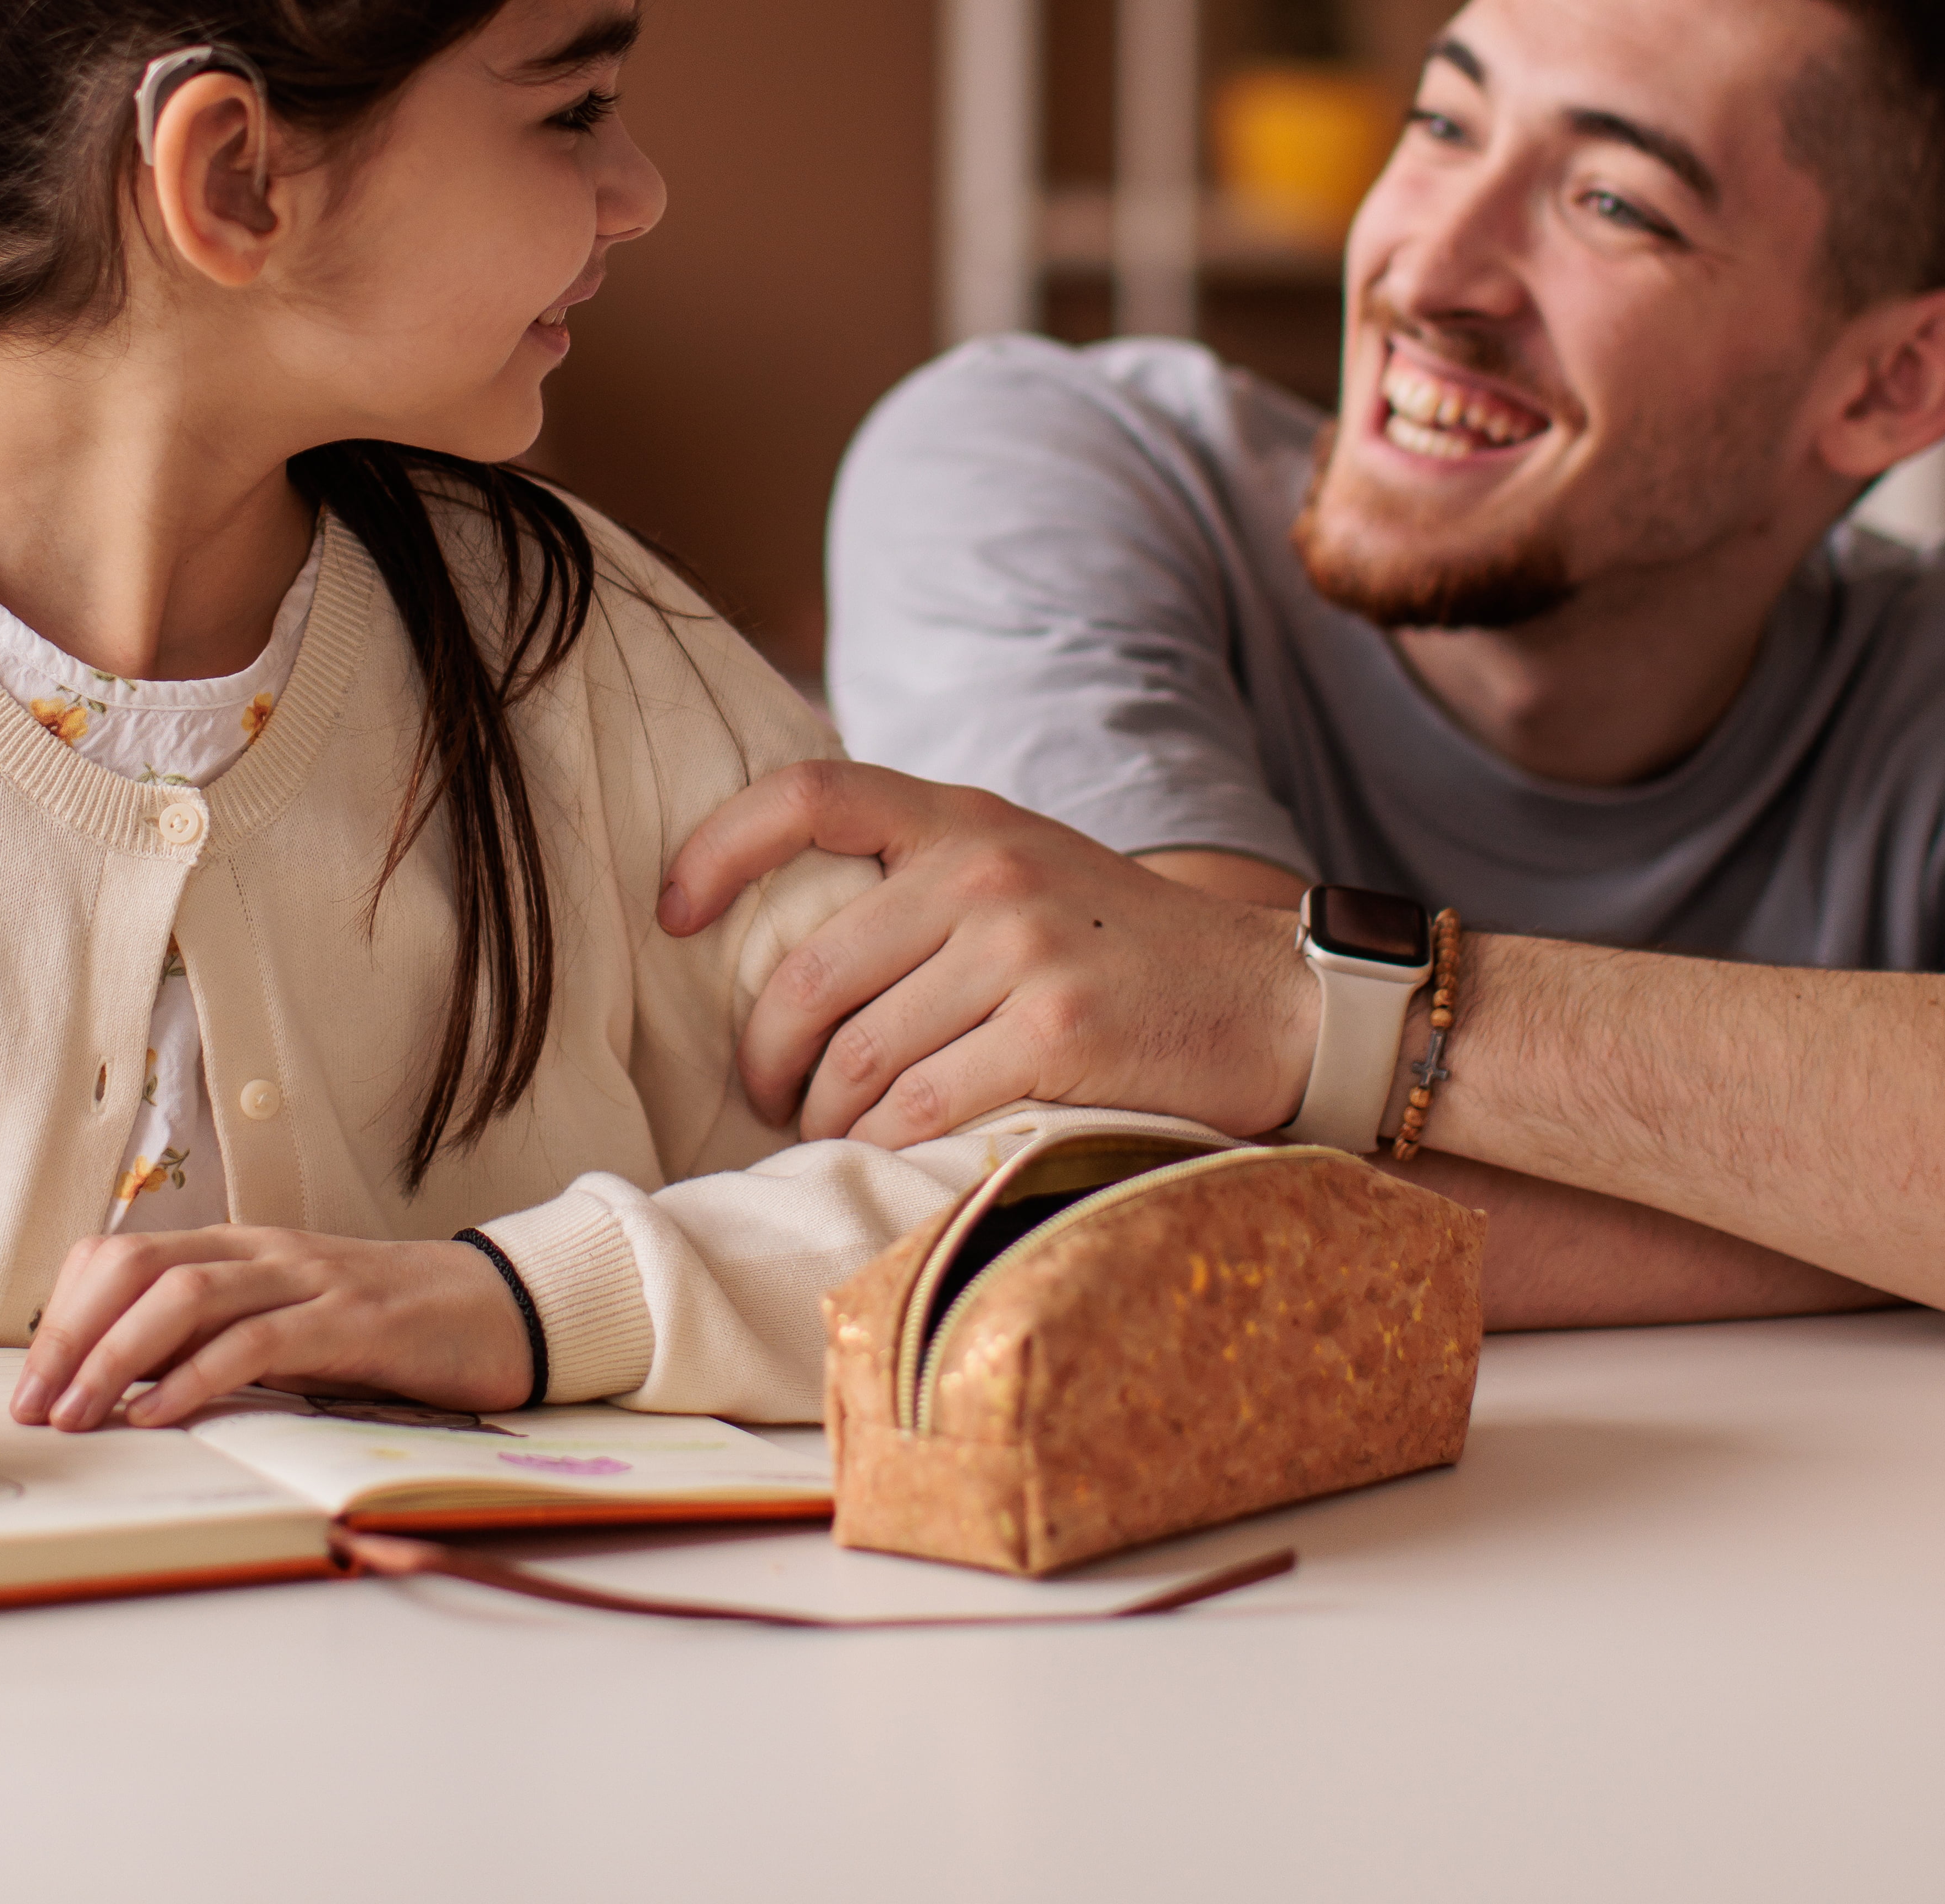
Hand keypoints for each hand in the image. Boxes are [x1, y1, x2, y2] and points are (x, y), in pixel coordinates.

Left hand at [8, 1225, 530, 1431]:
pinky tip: (159, 1416)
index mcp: (236, 1248)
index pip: (118, 1257)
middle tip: (37, 1408)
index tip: (32, 1385)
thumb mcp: (281, 1329)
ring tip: (80, 1416)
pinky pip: (257, 1340)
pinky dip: (196, 1377)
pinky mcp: (351, 1322)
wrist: (497, 1311)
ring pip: (184, 1294)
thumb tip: (119, 1387)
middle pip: (135, 1268)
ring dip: (116, 1358)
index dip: (63, 1317)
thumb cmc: (381, 1331)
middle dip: (70, 1337)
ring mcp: (306, 1280)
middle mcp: (261, 1252)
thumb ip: (211, 1342)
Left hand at [655, 762, 1313, 1146]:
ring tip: (831, 1131)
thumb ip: (923, 882)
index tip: (672, 912)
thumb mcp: (1025, 871)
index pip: (810, 793)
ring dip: (826, 1113)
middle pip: (812, 971)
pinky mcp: (1057, 1030)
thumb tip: (784, 939)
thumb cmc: (1126, 952)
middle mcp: (986, 871)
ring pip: (859, 1053)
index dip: (718, 849)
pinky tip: (892, 1151)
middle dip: (768, 1052)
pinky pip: (922, 1104)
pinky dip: (889, 1141)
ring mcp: (1024, 948)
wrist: (1272, 998)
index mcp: (966, 819)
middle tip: (766, 1094)